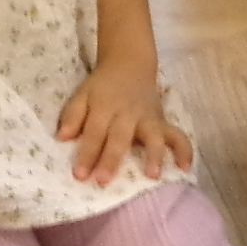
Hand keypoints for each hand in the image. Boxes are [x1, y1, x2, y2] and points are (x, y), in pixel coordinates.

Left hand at [56, 61, 193, 186]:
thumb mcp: (82, 94)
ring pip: (153, 137)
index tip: (80, 175)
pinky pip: (178, 136)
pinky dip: (184, 151)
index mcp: (104, 108)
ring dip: (154, 156)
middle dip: (111, 160)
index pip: (94, 133)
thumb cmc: (102, 86)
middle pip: (119, 139)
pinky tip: (184, 168)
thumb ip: (72, 116)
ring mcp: (148, 118)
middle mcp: (127, 114)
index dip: (87, 155)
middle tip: (103, 181)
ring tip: (153, 176)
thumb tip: (61, 138)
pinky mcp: (163, 121)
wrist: (129, 64)